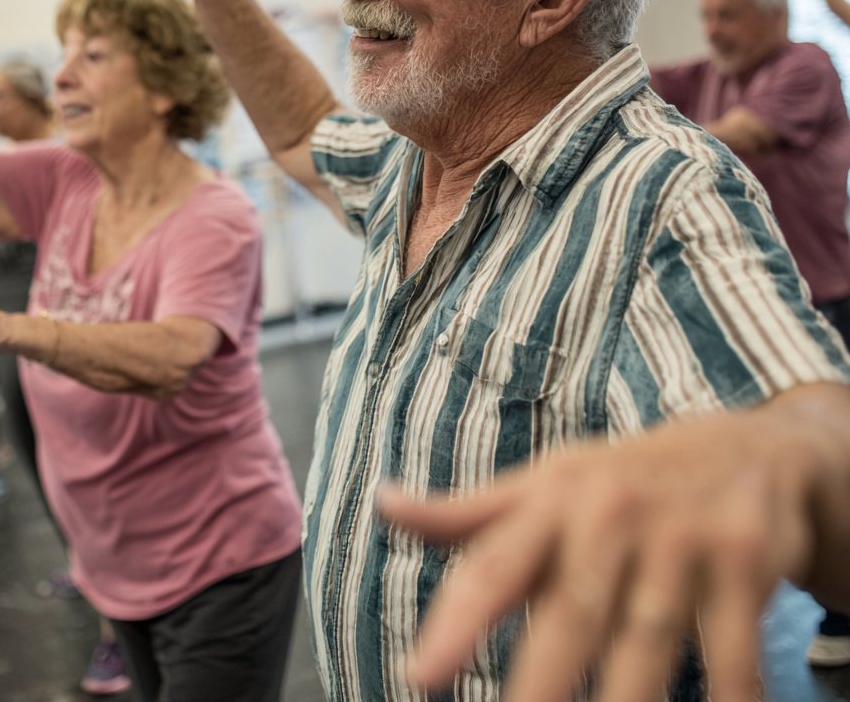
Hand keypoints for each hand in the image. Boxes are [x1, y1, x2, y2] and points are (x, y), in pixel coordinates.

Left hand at [379, 402, 824, 701]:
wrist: (741, 450)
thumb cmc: (616, 484)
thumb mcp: (540, 487)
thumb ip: (464, 514)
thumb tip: (383, 505)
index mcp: (549, 500)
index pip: (493, 565)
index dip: (455, 621)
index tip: (420, 676)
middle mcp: (609, 515)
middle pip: (570, 615)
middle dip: (538, 687)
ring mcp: (679, 538)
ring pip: (646, 640)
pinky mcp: (744, 562)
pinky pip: (734, 653)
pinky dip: (732, 696)